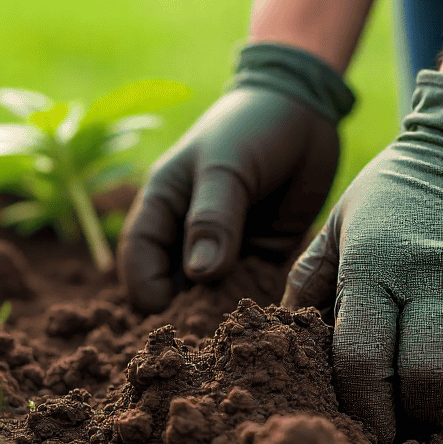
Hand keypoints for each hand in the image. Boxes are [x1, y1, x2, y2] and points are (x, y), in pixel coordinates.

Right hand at [118, 86, 339, 313]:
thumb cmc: (251, 127)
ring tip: (240, 332)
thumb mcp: (227, 168)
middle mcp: (187, 232)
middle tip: (208, 334)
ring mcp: (224, 246)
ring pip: (212, 295)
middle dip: (186, 312)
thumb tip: (199, 275)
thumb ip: (212, 219)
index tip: (169, 310)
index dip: (146, 288)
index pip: (138, 260)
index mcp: (163, 206)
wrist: (303, 108)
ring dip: (223, 314)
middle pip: (172, 286)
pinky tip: (270, 318)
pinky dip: (255, 305)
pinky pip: (251, 290)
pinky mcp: (260, 254)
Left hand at [282, 71, 442, 443]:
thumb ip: (309, 279)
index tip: (351, 425)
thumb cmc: (389, 194)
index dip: (356, 403)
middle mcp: (417, 278)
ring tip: (421, 412)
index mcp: (367, 266)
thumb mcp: (337, 225)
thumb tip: (285, 334)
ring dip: (438, 408)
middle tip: (388, 431)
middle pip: (411, 377)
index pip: (357, 355)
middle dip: (398, 420)